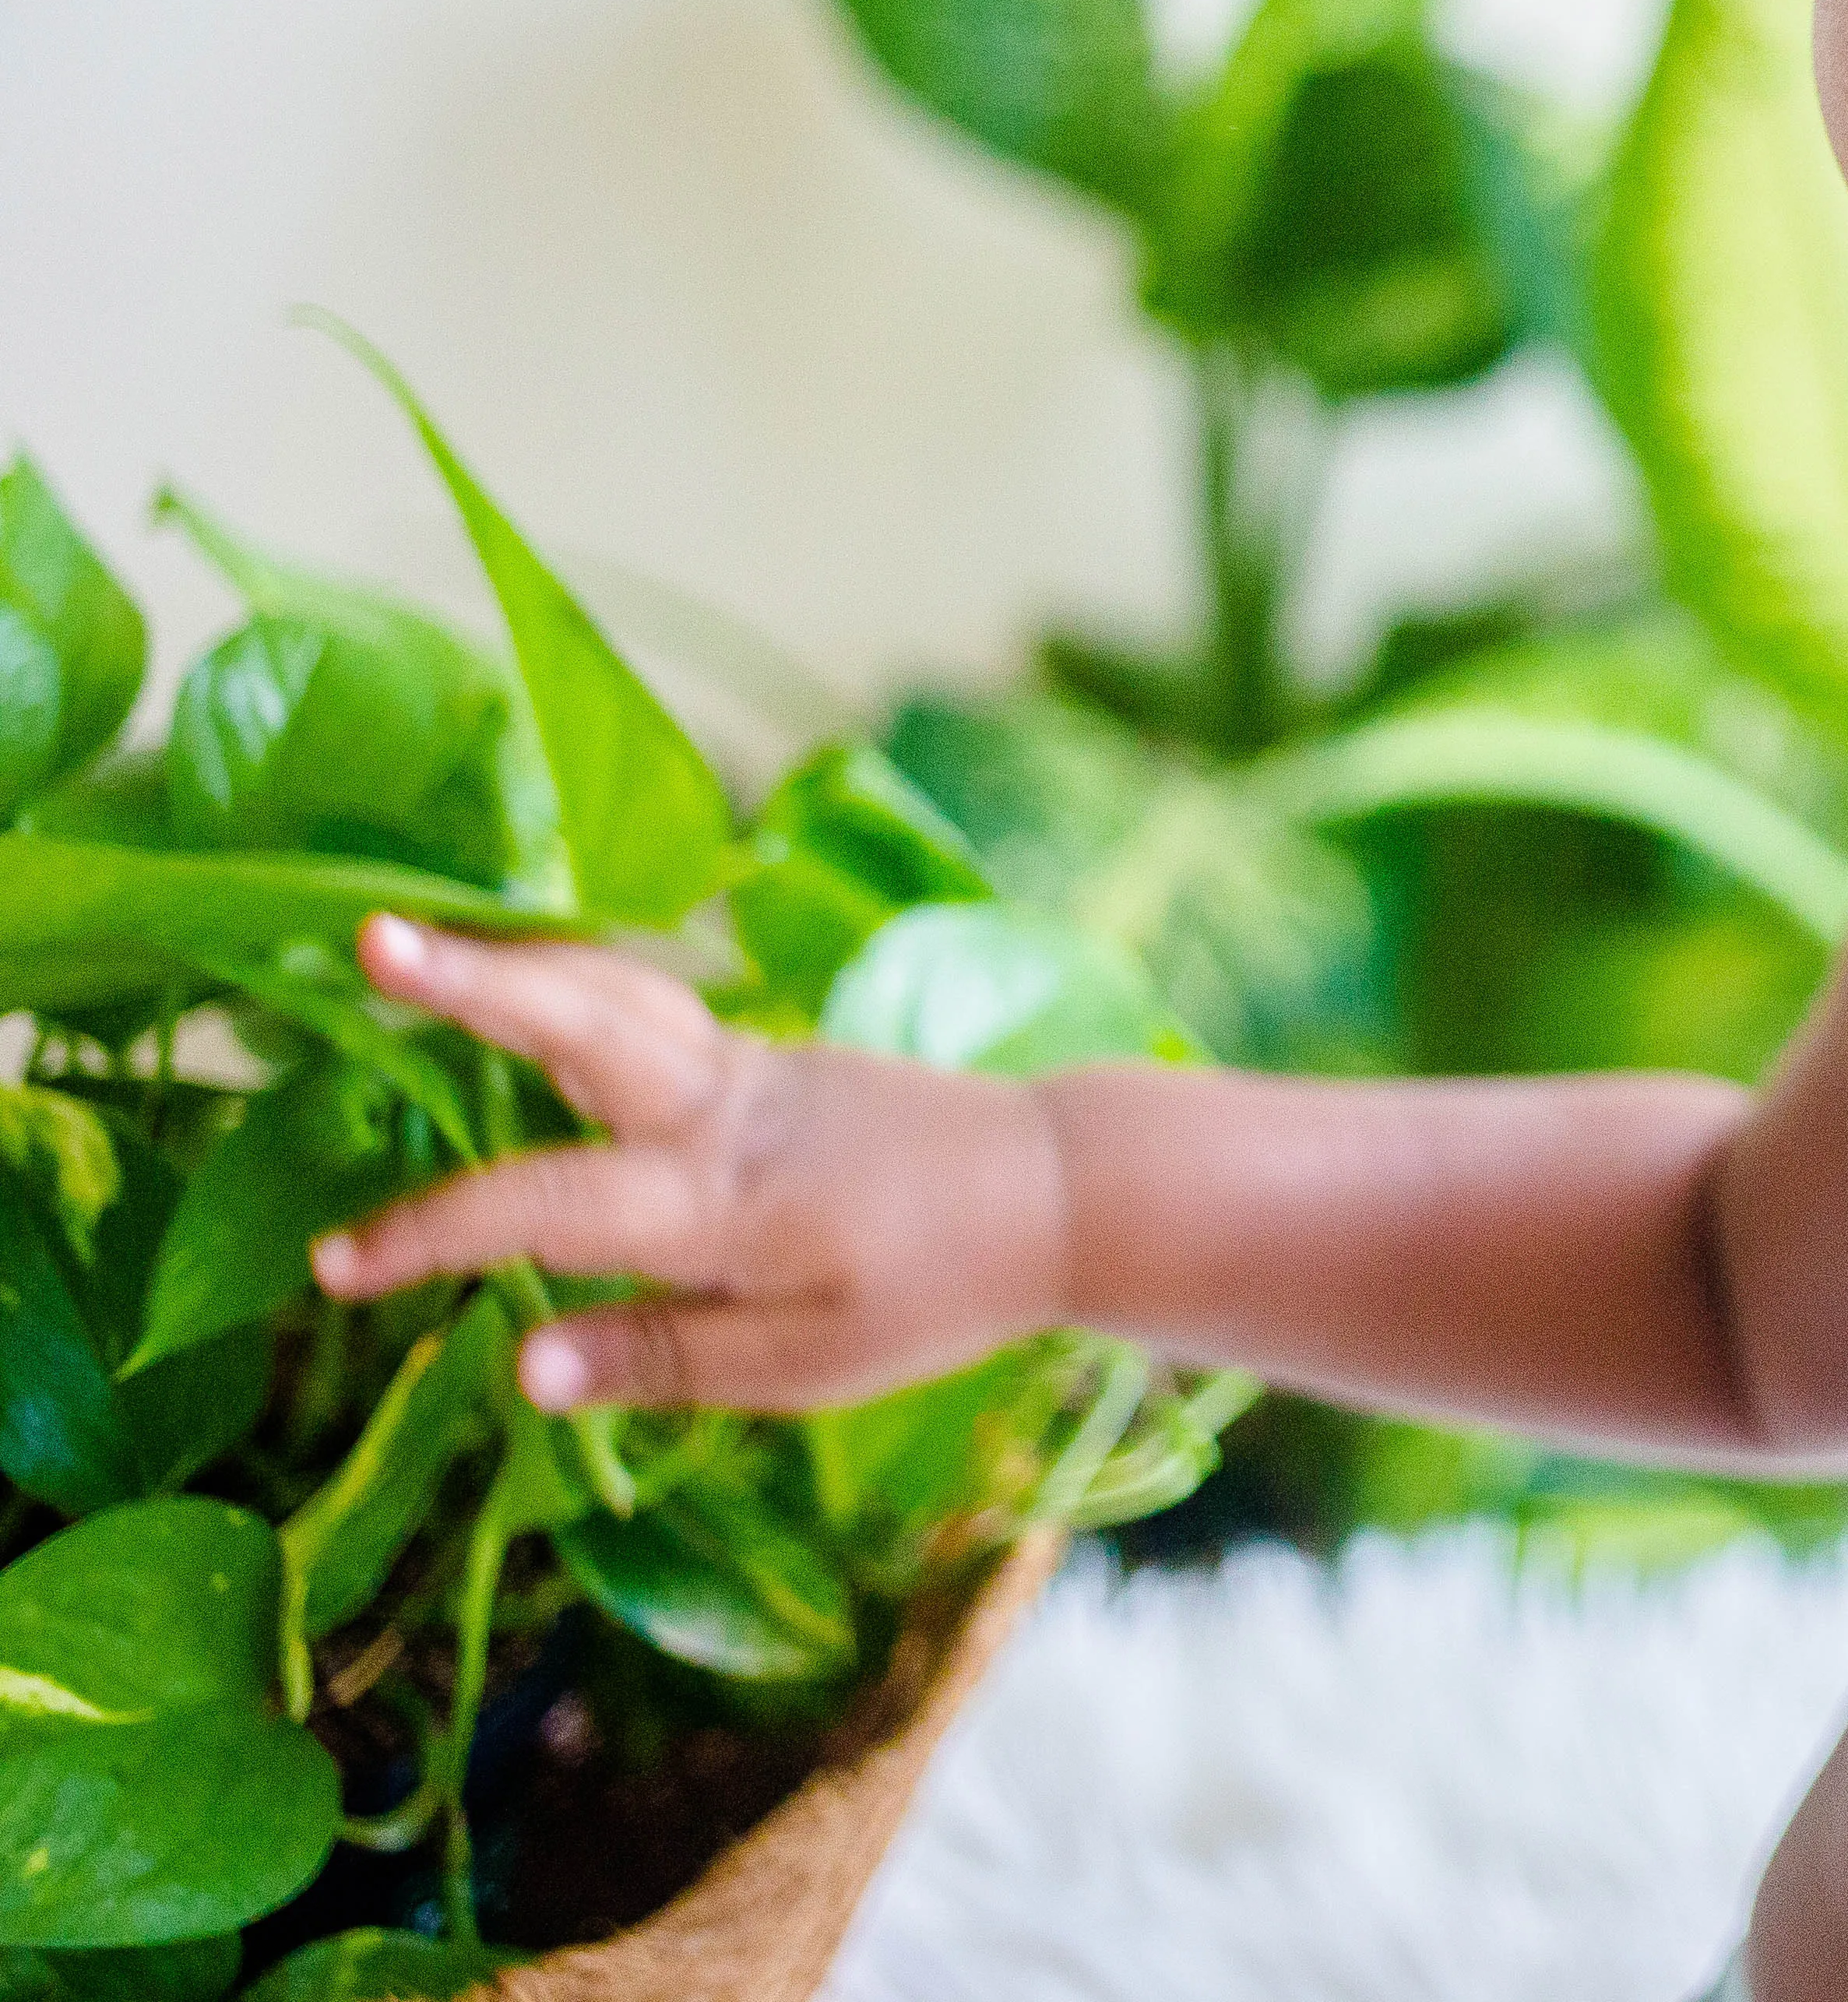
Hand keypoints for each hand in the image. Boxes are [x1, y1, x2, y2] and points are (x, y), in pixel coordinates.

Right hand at [309, 914, 1075, 1413]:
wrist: (1055, 1187)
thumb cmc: (935, 1288)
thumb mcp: (808, 1365)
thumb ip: (663, 1359)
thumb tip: (521, 1367)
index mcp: (725, 1198)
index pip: (545, 1205)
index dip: (433, 1234)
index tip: (335, 1265)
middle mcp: (724, 1108)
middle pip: (587, 1020)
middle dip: (475, 981)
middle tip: (369, 940)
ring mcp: (744, 1064)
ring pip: (614, 989)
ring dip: (509, 959)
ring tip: (402, 937)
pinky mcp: (757, 1054)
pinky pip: (643, 1005)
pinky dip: (563, 981)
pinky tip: (501, 978)